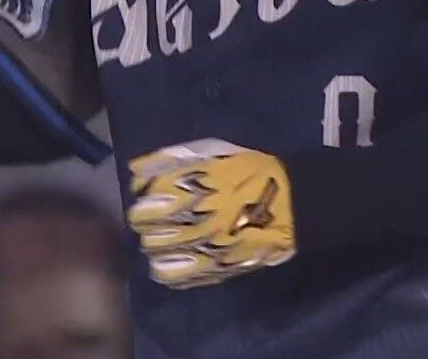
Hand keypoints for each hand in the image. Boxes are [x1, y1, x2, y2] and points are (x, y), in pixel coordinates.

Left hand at [126, 138, 295, 288]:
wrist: (293, 204)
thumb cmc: (250, 171)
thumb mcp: (212, 152)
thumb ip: (169, 159)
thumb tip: (135, 170)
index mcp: (191, 184)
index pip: (144, 194)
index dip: (145, 192)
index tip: (154, 193)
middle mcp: (190, 215)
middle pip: (143, 223)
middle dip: (147, 217)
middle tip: (160, 215)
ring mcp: (200, 245)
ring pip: (153, 249)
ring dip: (156, 240)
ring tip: (169, 236)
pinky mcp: (211, 268)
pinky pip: (171, 274)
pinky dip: (165, 265)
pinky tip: (174, 257)